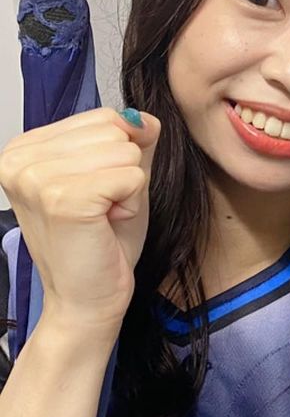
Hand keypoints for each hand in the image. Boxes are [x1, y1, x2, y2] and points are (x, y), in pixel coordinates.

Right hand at [0, 108, 159, 334]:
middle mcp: (18, 158)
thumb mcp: (117, 178)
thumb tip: (145, 118)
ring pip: (126, 151)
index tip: (95, 193)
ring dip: (129, 188)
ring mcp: (36, 178)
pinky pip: (132, 176)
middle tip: (102, 208)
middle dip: (124, 171)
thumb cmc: (100, 242)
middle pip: (114, 129)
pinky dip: (133, 202)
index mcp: (23, 148)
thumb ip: (131, 142)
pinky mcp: (63, 198)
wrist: (87, 299)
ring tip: (103, 216)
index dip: (117, 156)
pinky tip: (107, 224)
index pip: (102, 117)